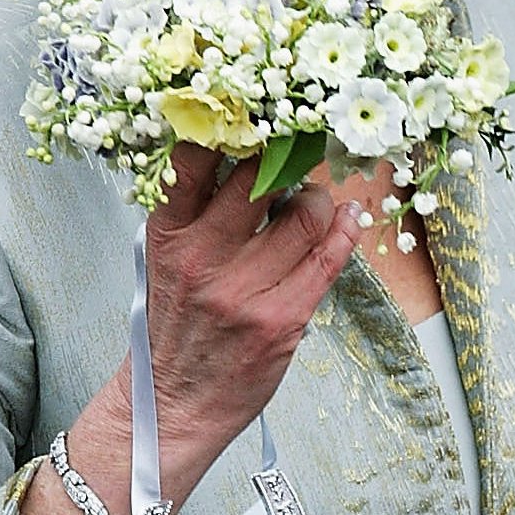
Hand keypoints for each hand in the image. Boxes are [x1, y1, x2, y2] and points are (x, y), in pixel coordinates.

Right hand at [141, 145, 361, 498]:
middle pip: (259, 176)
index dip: (230, 123)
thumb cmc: (174, 325)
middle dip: (287, 155)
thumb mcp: (163, 260)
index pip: (193, 158)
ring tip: (315, 201)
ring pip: (304, 213)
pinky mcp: (282, 319)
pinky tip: (350, 218)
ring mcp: (244, 290)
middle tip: (301, 148)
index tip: (256, 108)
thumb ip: (195, 211)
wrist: (173, 405)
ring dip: (319, 198)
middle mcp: (203, 257)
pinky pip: (328, 259)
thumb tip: (246, 153)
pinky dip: (345, 230)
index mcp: (167, 235)